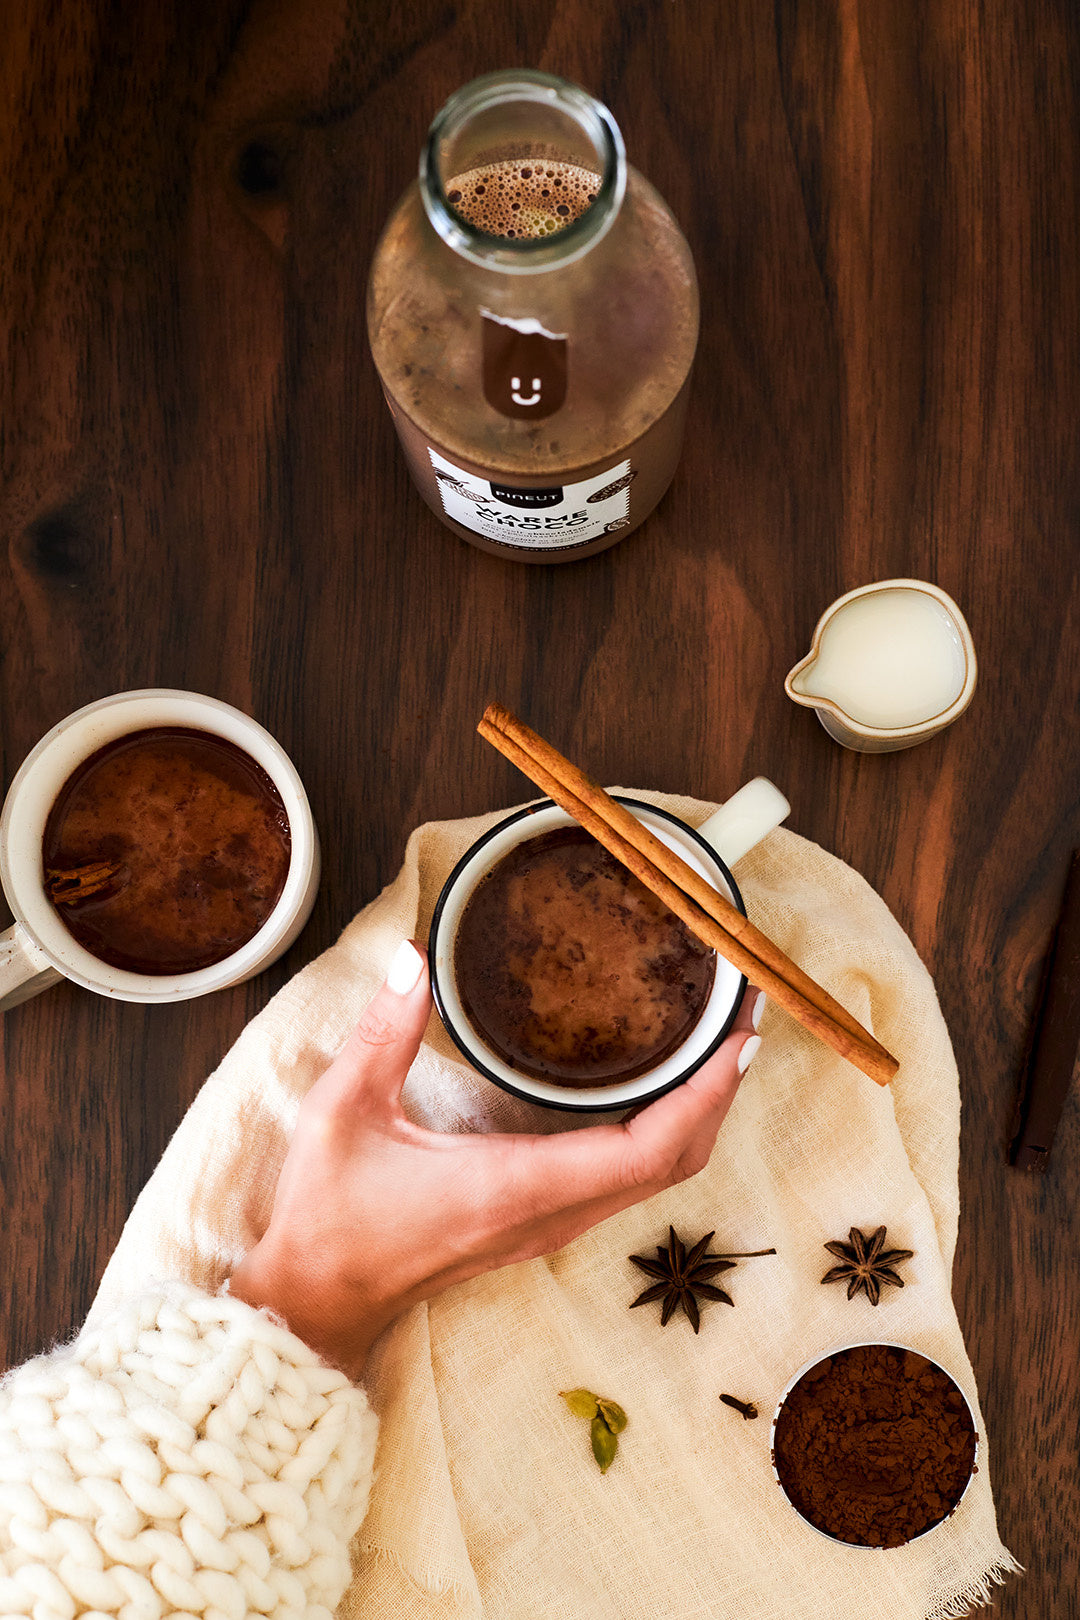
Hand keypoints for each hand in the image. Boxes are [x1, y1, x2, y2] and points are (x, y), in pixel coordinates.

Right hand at [230, 940, 762, 1376]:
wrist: (316, 1301)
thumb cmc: (328, 1215)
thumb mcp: (343, 1112)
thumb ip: (384, 1032)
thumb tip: (413, 955)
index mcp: (518, 1186)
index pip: (648, 1147)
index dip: (707, 1093)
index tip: (738, 1034)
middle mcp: (553, 1213)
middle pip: (676, 1161)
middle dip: (721, 1090)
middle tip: (742, 1012)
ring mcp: (553, 1225)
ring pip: (660, 1174)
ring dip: (701, 1111)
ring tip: (718, 1040)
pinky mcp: (543, 1223)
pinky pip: (631, 1178)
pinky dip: (667, 1130)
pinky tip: (664, 1085)